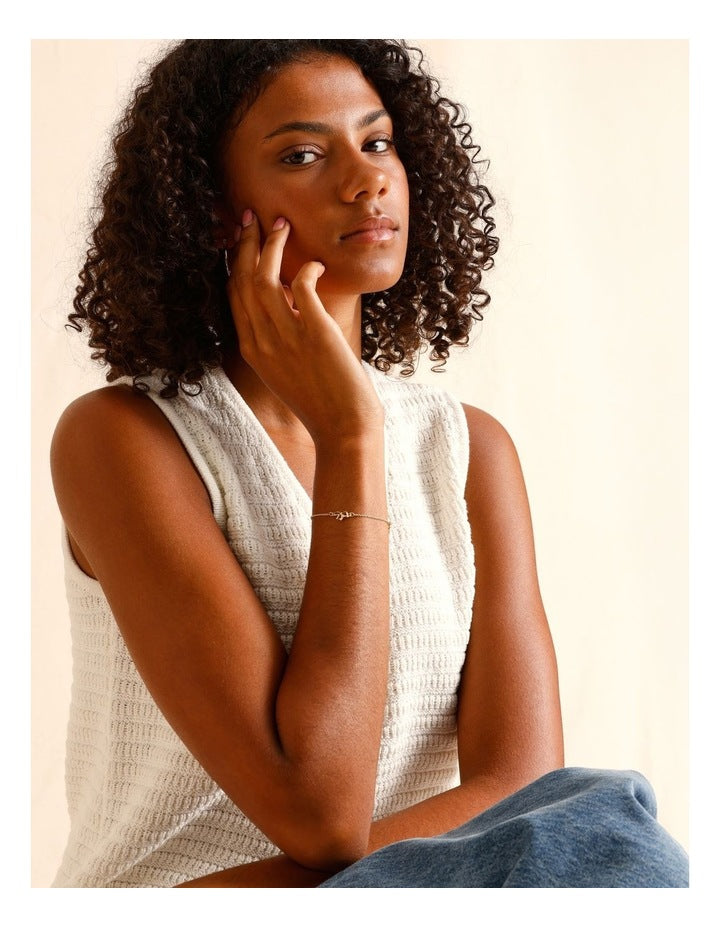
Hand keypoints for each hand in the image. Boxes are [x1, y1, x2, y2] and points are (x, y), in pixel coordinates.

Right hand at [226, 212, 383, 444]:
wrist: (342, 429)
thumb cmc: (320, 402)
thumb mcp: (285, 371)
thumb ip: (277, 339)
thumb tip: (285, 304)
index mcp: (251, 350)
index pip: (232, 294)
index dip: (233, 261)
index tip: (239, 238)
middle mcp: (262, 341)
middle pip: (242, 279)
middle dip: (245, 243)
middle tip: (252, 217)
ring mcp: (286, 337)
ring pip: (265, 277)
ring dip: (272, 245)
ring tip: (282, 225)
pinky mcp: (314, 332)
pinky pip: (302, 286)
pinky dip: (306, 269)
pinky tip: (316, 265)